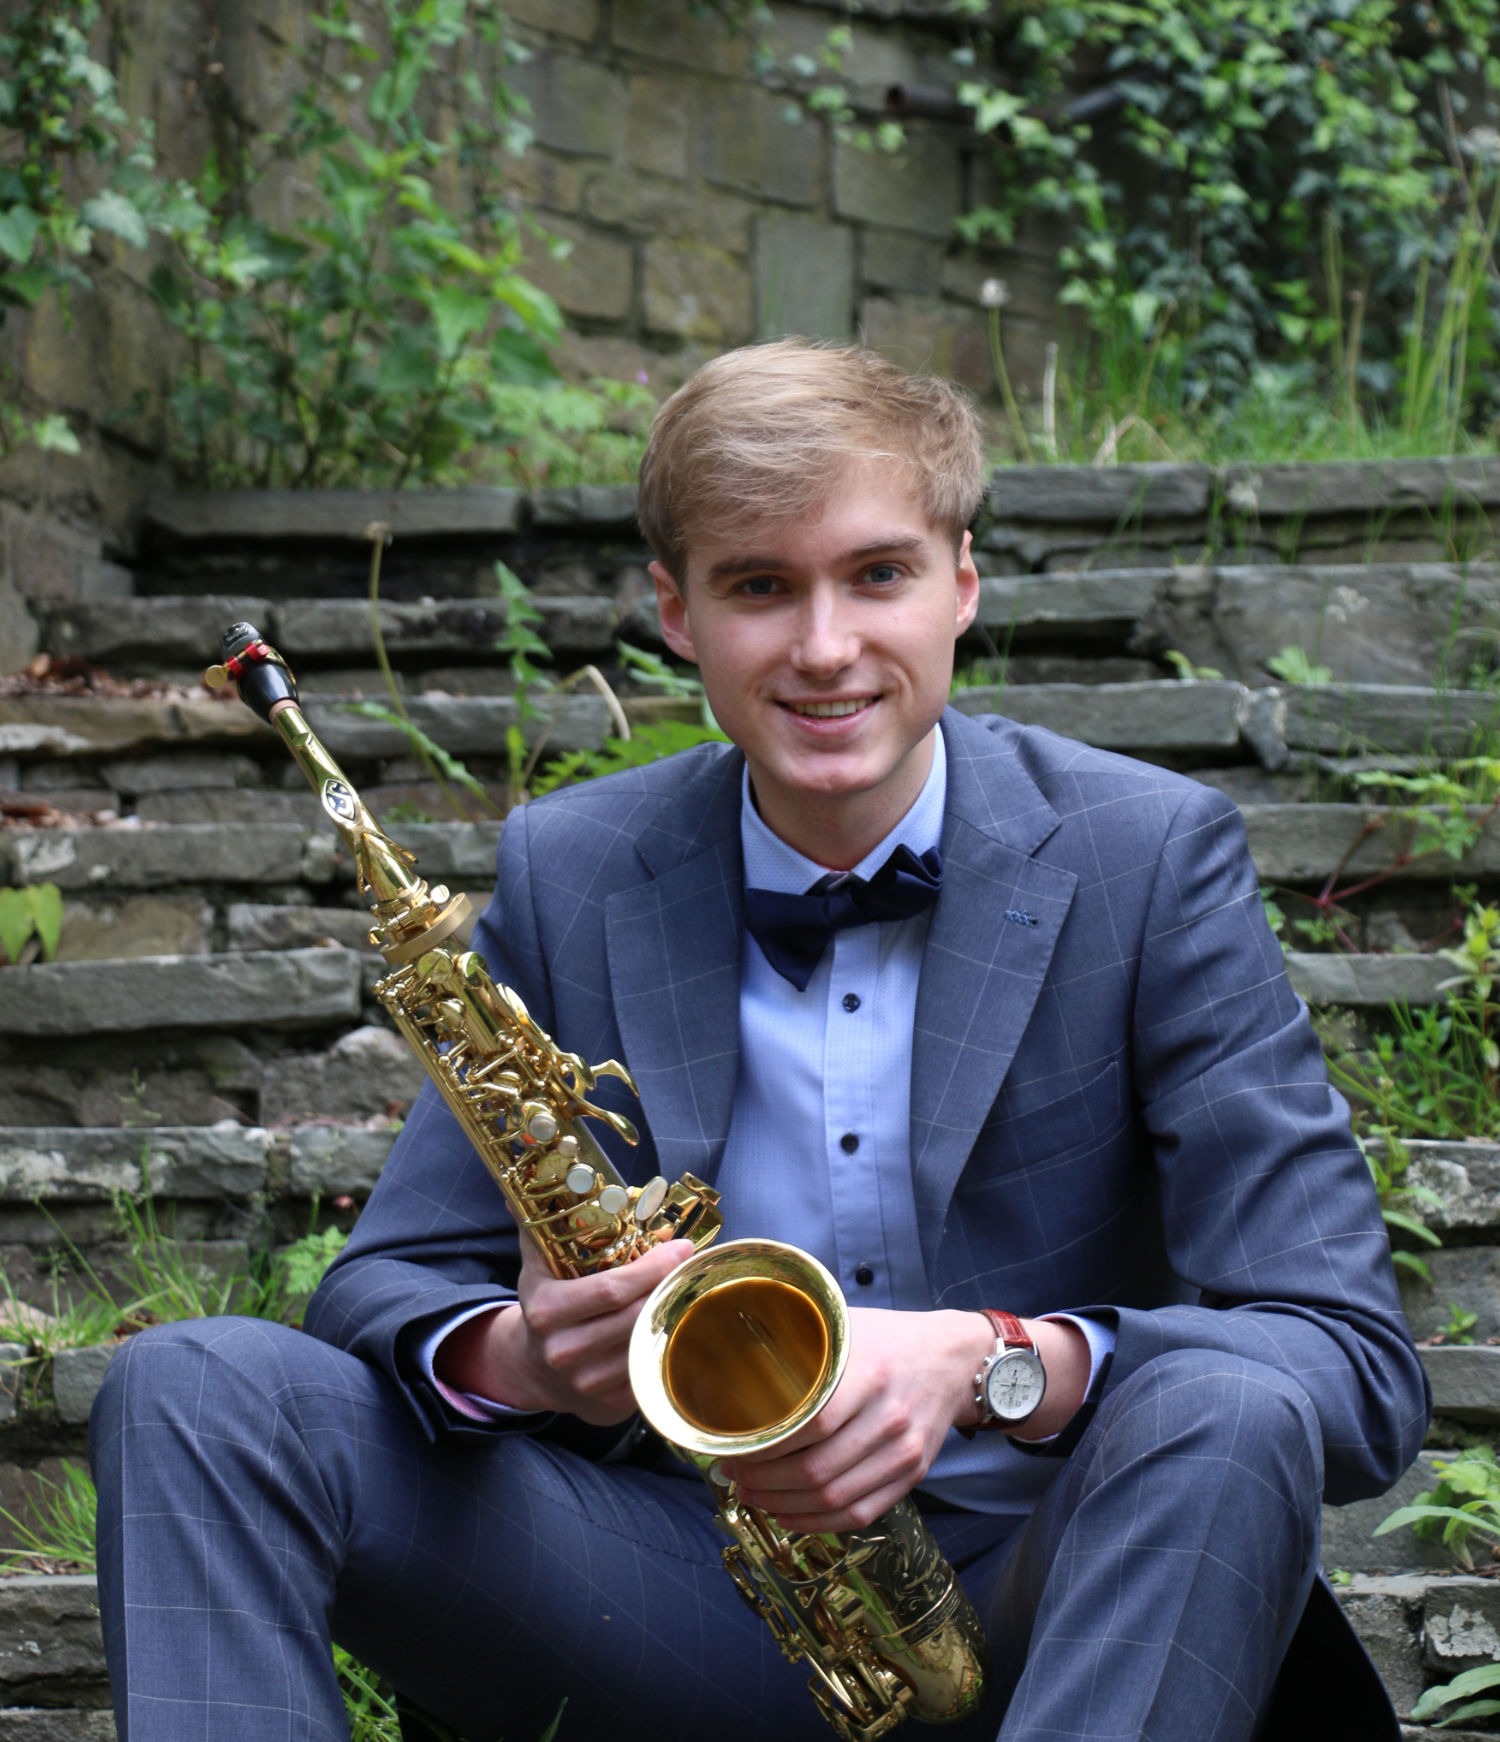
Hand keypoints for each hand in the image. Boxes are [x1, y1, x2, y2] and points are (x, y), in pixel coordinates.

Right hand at [435, 1237, 695, 1425]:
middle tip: (692, 1265)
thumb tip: (530, 1176)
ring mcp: (587, 1386)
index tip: (681, 1248)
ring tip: (690, 1290)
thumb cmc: (544, 1305)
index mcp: (547, 1313)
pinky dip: (666, 1347)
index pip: (611, 1290)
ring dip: (673, 1316)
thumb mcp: (535, 1266)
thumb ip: (538, 1225)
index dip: (651, 1268)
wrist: (530, 1369)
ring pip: (646, 1346)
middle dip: (669, 1287)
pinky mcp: (609, 1408)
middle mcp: (564, 1353)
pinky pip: (648, 1373)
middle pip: (634, 1316)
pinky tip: (678, 1324)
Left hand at [720, 1307, 982, 1532]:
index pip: (809, 1426)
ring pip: (834, 1499)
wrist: (955, 1360)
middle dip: (765, 1482)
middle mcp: (890, 1419)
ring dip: (783, 1505)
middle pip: (817, 1470)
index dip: (766, 1447)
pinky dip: (818, 1522)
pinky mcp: (912, 1475)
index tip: (734, 1448)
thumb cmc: (889, 1339)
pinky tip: (787, 1515)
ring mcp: (904, 1452)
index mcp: (869, 1376)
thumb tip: (735, 1359)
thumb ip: (800, 1344)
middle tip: (735, 1476)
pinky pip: (860, 1513)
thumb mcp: (845, 1327)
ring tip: (752, 1495)